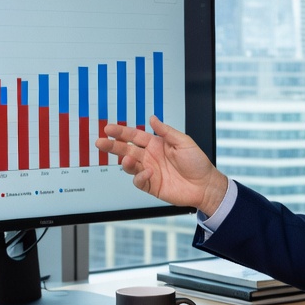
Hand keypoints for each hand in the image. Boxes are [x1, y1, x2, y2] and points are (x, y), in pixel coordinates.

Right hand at [94, 116, 228, 214]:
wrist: (205, 185)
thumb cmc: (197, 162)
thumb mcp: (183, 141)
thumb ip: (166, 131)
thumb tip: (152, 118)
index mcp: (156, 144)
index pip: (134, 136)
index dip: (121, 132)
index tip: (108, 128)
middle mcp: (150, 157)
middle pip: (126, 149)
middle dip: (112, 146)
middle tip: (100, 142)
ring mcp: (149, 171)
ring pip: (129, 165)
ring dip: (125, 161)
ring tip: (126, 158)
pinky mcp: (152, 185)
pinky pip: (139, 181)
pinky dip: (140, 177)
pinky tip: (147, 172)